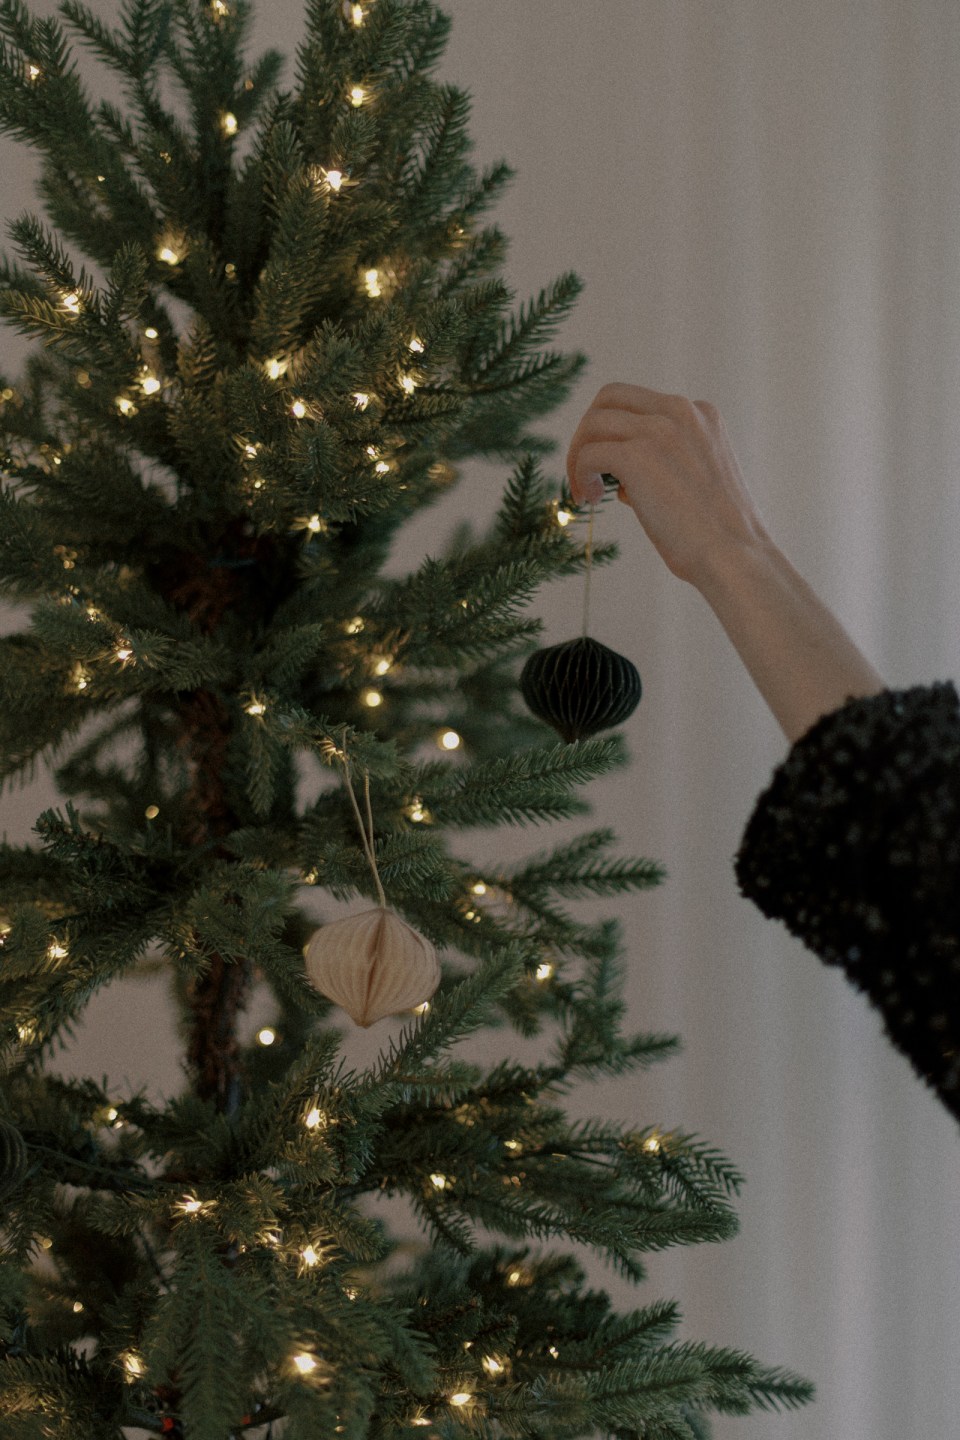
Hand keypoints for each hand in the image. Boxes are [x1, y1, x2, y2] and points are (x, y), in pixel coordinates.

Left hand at [565, 383, 769, 587]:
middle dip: (589, 431)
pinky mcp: (638, 455)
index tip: (610, 468)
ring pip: (595, 422)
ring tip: (586, 492)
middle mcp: (681, 411)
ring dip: (579, 455)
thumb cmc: (715, 534)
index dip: (616, 431)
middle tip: (585, 471)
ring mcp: (660, 430)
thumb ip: (665, 463)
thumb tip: (622, 478)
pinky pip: (590, 453)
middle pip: (610, 397)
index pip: (639, 402)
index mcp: (700, 414)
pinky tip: (589, 500)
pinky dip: (580, 474)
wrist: (734, 556)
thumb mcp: (696, 480)